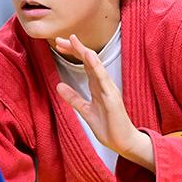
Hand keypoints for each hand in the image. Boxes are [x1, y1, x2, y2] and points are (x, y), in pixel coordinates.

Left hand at [54, 34, 153, 171]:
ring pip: (96, 65)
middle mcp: (103, 83)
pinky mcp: (112, 97)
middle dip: (75, 48)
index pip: (84, 63)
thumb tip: (59, 85)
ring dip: (85, 52)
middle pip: (89, 60)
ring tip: (73, 40)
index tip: (59, 44)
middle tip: (60, 39)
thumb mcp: (85, 110)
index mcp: (97, 85)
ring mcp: (108, 89)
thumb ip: (73, 98)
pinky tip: (89, 56)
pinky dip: (96, 66)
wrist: (123, 142)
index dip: (73, 52)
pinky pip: (103, 79)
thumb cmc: (108, 126)